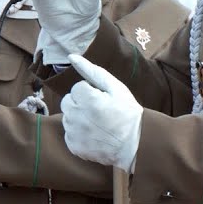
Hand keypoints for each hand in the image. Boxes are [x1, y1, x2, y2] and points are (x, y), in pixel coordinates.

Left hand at [62, 54, 141, 171]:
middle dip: (80, 103)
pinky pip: (69, 133)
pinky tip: (93, 134)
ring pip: (67, 117)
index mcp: (88, 99)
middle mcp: (77, 116)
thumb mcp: (116, 88)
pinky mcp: (73, 146)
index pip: (77, 88)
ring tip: (97, 123)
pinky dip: (78, 133)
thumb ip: (92, 71)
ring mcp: (74, 133)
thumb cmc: (127, 114)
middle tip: (98, 110)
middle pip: (68, 101)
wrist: (135, 145)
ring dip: (78, 117)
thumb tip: (71, 57)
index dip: (91, 92)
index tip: (103, 100)